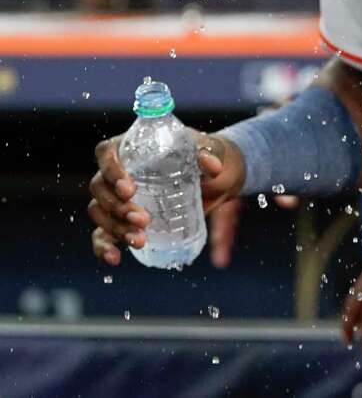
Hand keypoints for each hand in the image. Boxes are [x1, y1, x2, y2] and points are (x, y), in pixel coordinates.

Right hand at [89, 131, 244, 265]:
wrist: (217, 179)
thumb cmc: (209, 156)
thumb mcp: (213, 151)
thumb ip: (211, 155)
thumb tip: (212, 166)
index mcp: (135, 147)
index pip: (107, 151)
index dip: (111, 170)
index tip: (129, 189)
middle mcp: (121, 171)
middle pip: (99, 186)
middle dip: (116, 207)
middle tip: (143, 219)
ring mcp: (119, 197)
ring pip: (99, 211)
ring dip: (114, 227)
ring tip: (140, 240)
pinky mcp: (124, 220)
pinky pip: (102, 233)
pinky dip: (103, 246)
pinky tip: (114, 258)